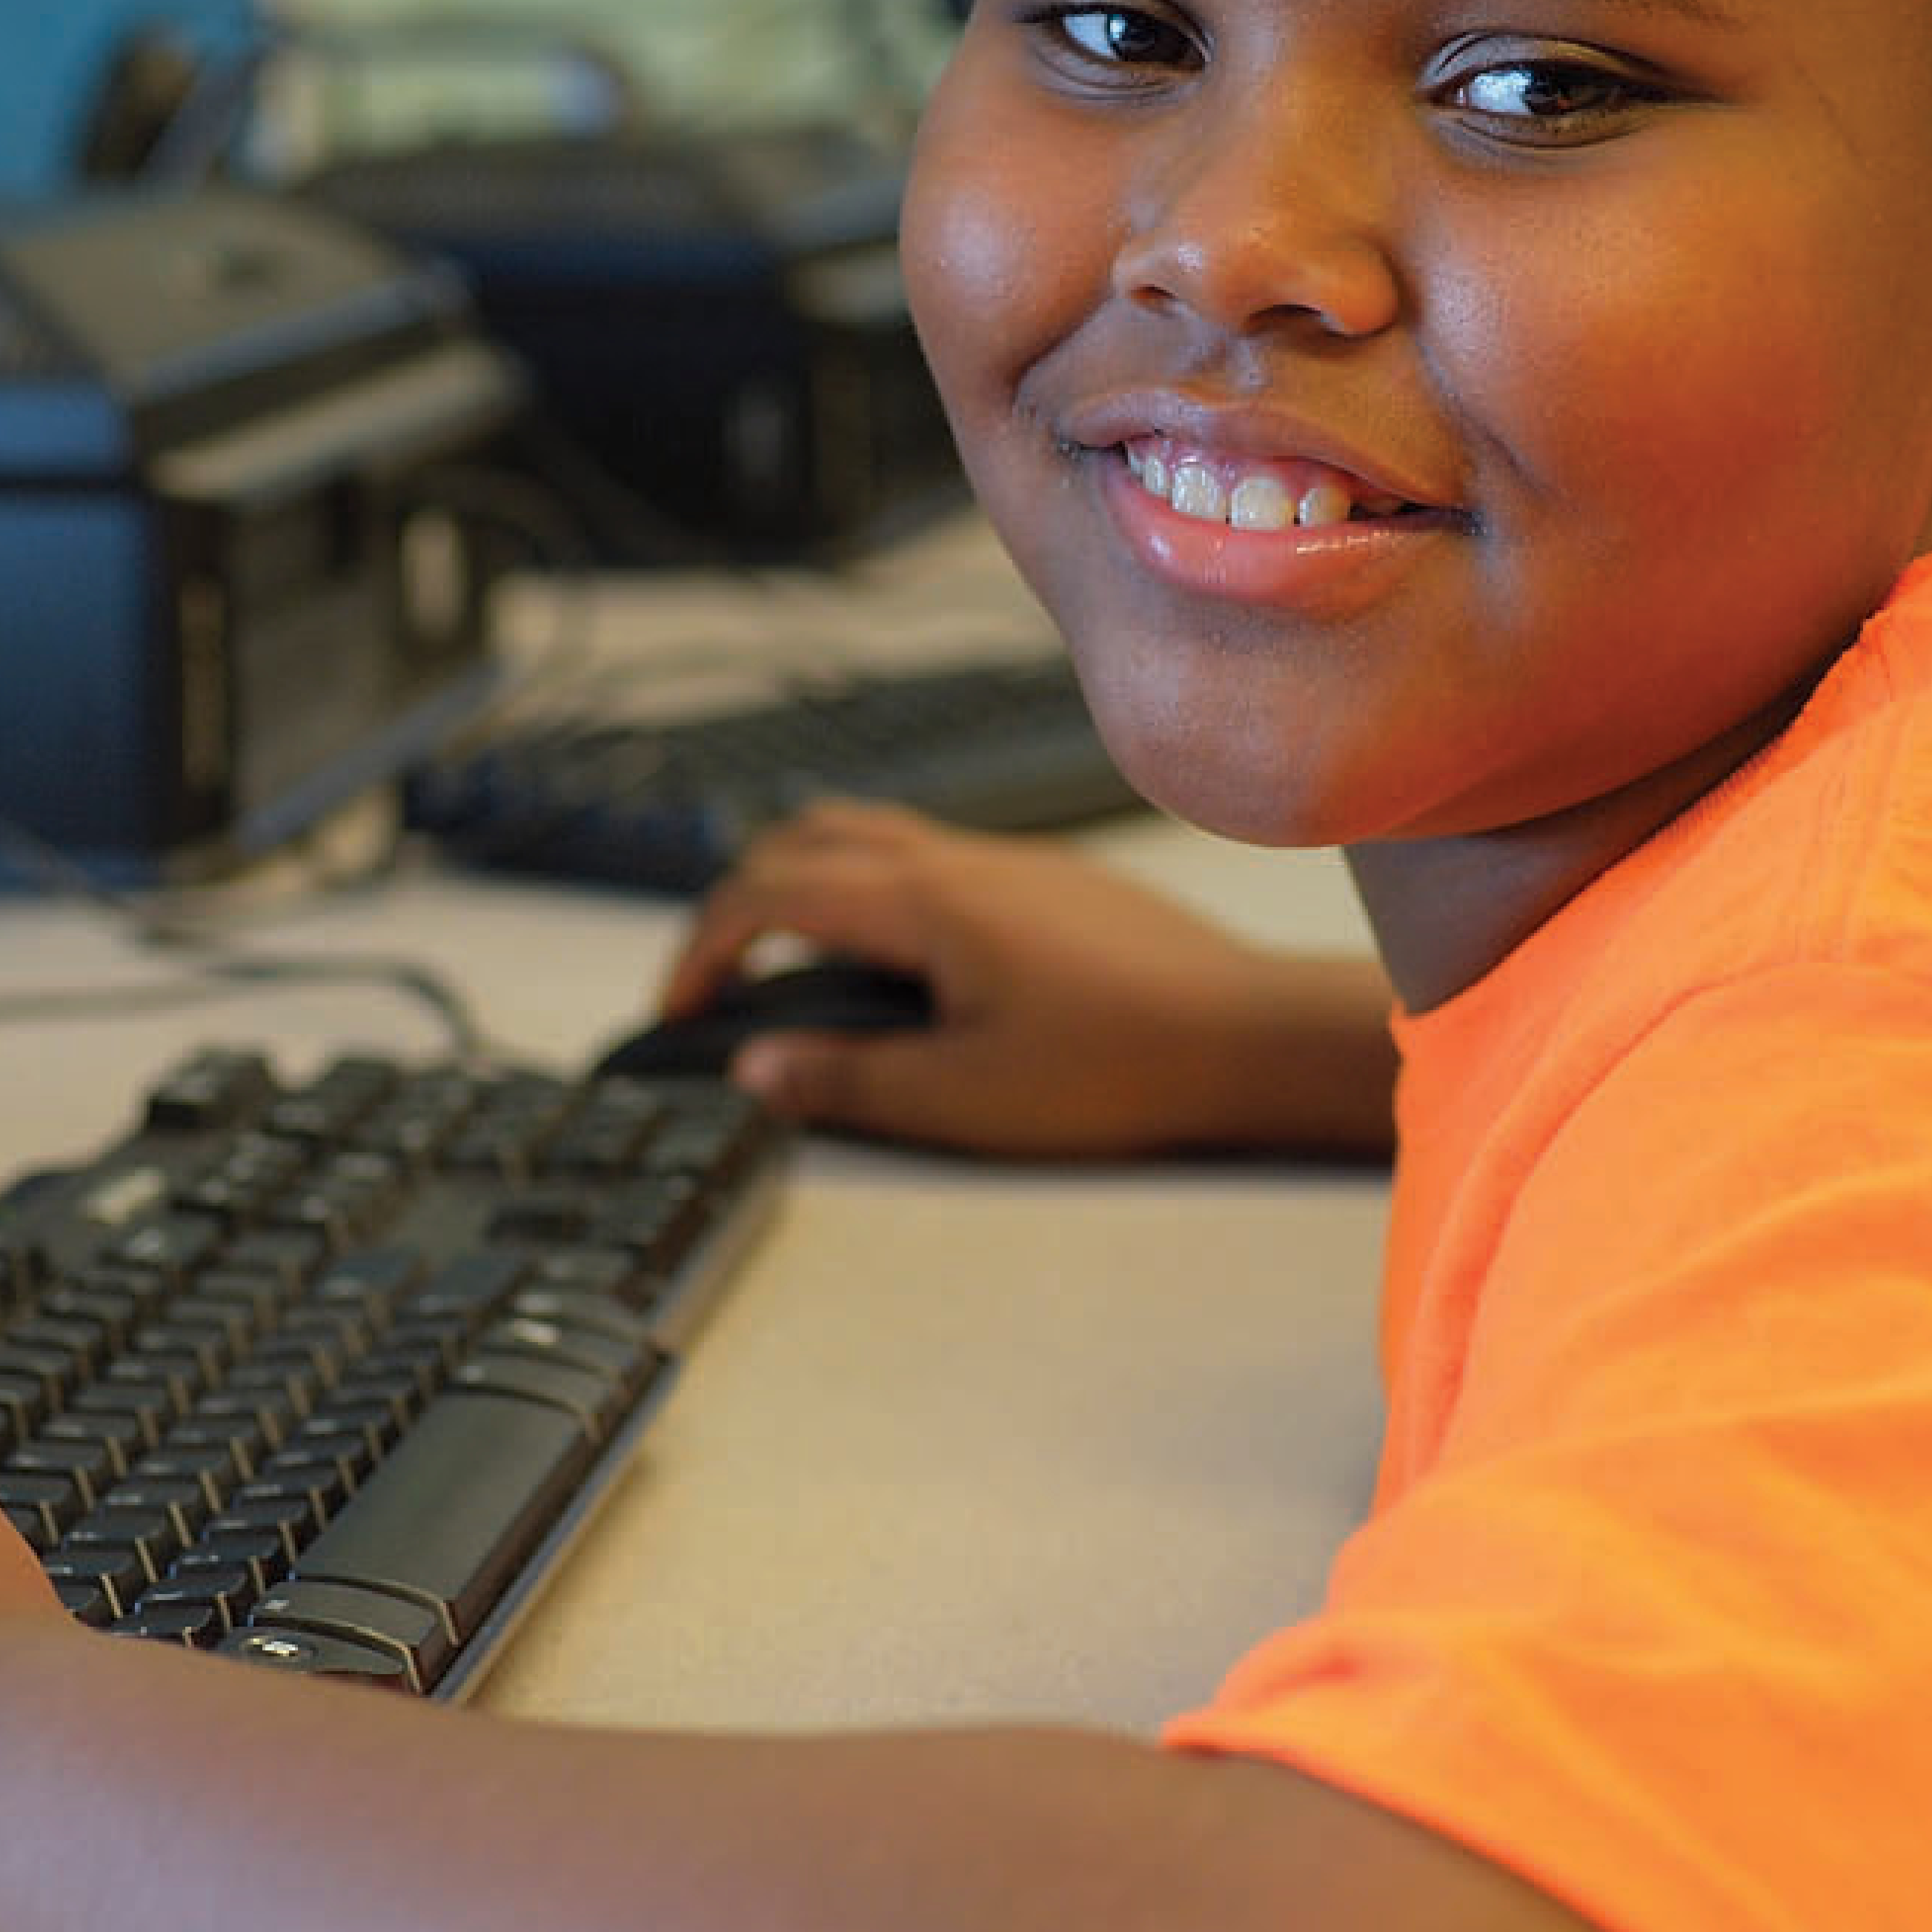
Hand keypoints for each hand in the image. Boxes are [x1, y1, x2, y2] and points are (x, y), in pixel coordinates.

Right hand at [652, 801, 1396, 1157]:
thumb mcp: (962, 1098)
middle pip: (806, 837)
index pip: (768, 893)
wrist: (1250, 1036)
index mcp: (922, 901)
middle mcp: (958, 859)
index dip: (704, 947)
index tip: (681, 1008)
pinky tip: (900, 960)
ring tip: (791, 957)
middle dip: (739, 899)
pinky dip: (873, 885)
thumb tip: (757, 1065)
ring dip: (806, 878)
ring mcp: (1008, 861)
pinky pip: (930, 853)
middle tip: (718, 977)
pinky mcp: (1049, 881)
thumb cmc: (1120, 1066)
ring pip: (871, 833)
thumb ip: (846, 1080)